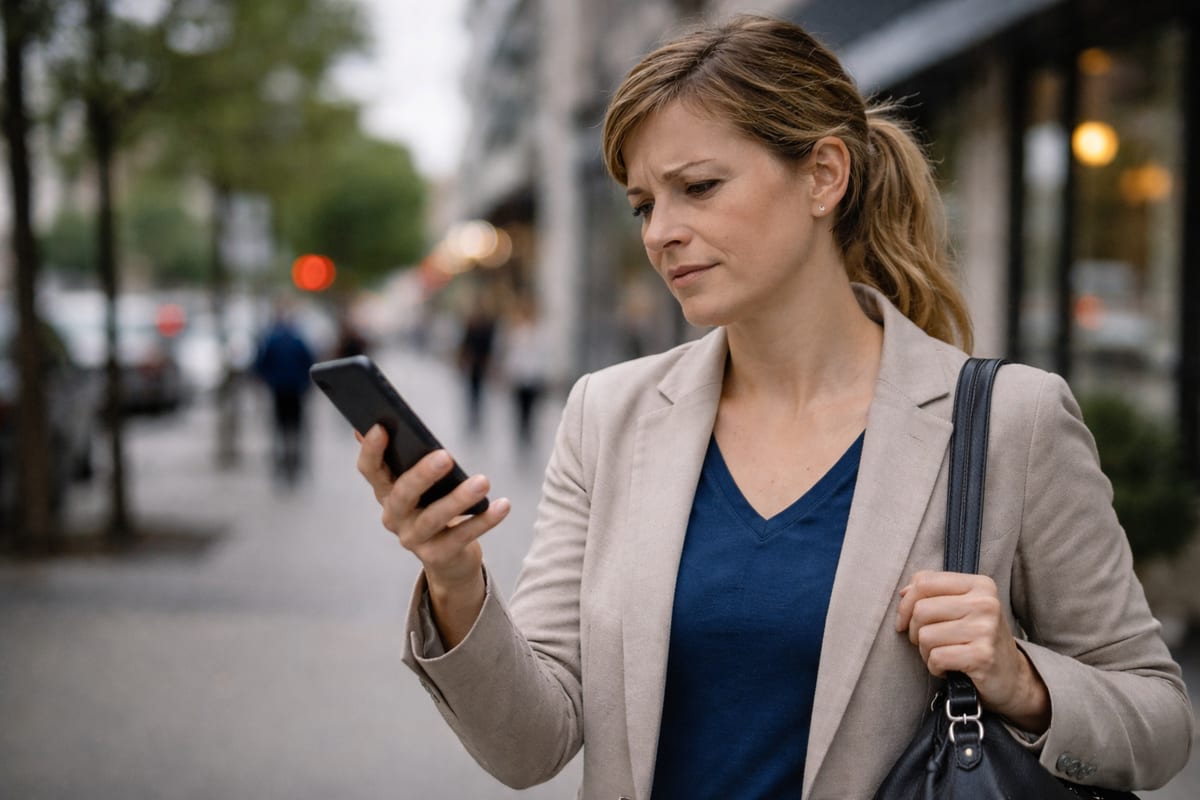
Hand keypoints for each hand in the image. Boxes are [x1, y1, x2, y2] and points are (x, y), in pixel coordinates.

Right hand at [356, 425, 510, 645]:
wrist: (449, 557)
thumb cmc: (435, 504)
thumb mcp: (419, 481)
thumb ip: (405, 455)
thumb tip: (380, 421)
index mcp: (385, 491)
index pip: (369, 470)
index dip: (371, 450)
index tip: (380, 426)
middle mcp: (393, 517)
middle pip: (403, 495)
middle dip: (423, 474)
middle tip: (446, 456)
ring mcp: (413, 539)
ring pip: (434, 518)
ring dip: (459, 499)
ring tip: (483, 481)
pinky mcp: (438, 556)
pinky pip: (462, 536)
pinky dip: (484, 520)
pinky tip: (503, 504)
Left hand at [896, 571, 1049, 732]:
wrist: (1012, 677)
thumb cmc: (979, 638)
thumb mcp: (962, 607)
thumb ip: (933, 593)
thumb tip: (903, 592)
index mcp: (979, 585)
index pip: (924, 582)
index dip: (906, 603)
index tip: (905, 620)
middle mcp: (985, 603)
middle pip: (921, 610)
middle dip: (914, 631)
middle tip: (929, 642)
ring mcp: (986, 629)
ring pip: (925, 636)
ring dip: (925, 651)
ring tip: (943, 654)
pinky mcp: (982, 656)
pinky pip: (936, 658)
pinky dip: (934, 667)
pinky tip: (948, 668)